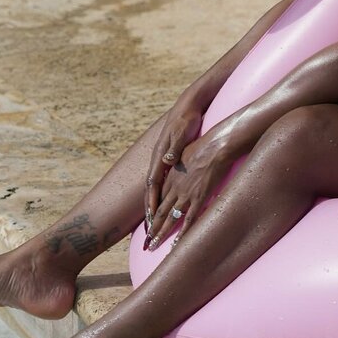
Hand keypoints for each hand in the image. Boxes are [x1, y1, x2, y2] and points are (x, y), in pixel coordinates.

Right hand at [145, 99, 204, 232]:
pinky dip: (162, 194)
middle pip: (152, 189)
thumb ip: (174, 147)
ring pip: (157, 187)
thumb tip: (168, 161)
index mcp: (161, 156)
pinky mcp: (172, 157)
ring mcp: (164, 159)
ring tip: (153, 223)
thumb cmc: (186, 120)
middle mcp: (160, 160)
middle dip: (150, 210)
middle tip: (149, 231)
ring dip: (155, 205)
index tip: (150, 219)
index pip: (152, 183)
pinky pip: (164, 180)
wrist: (188, 106)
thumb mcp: (181, 133)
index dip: (151, 201)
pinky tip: (164, 203)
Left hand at [145, 131, 232, 249]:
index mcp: (170, 178)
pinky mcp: (199, 199)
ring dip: (162, 234)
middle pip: (160, 212)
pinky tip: (176, 244)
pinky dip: (182, 233)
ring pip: (171, 219)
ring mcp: (186, 195)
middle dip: (153, 229)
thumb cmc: (202, 147)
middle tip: (147, 242)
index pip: (158, 199)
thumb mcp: (182, 152)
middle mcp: (175, 189)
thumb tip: (167, 161)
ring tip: (154, 247)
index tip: (149, 222)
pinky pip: (189, 220)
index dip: (152, 213)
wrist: (216, 147)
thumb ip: (174, 161)